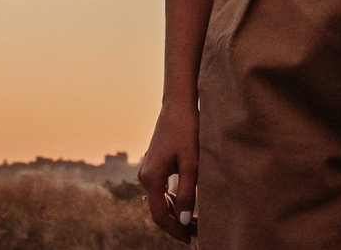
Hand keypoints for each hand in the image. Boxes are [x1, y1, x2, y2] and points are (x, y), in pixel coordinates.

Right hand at [138, 104, 198, 239]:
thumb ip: (187, 193)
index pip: (159, 215)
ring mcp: (148, 170)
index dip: (174, 230)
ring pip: (158, 201)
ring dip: (174, 213)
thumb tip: (182, 221)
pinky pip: (160, 190)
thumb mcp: (191, 163)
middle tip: (195, 234)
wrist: (179, 104)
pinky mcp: (154, 164)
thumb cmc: (187, 130)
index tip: (190, 239)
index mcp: (151, 178)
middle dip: (175, 224)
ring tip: (193, 222)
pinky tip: (185, 204)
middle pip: (157, 210)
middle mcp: (145, 176)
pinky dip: (171, 200)